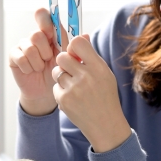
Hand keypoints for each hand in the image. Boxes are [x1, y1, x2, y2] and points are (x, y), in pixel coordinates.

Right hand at [9, 8, 68, 115]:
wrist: (46, 92)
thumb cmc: (58, 73)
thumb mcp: (69, 61)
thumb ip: (76, 48)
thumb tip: (86, 35)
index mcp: (49, 33)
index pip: (43, 15)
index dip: (45, 20)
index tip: (50, 33)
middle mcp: (35, 37)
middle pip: (36, 34)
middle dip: (45, 50)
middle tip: (48, 59)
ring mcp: (23, 46)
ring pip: (29, 47)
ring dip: (38, 62)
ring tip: (41, 68)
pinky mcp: (14, 57)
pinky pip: (21, 58)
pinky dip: (29, 67)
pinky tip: (31, 71)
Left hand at [52, 35, 131, 152]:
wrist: (105, 125)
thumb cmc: (105, 96)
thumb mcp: (105, 74)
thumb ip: (91, 56)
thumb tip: (80, 36)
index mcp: (98, 68)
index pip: (78, 43)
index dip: (73, 46)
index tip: (75, 53)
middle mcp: (86, 77)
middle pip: (62, 57)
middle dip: (64, 62)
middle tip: (71, 70)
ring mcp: (74, 89)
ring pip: (56, 71)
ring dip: (61, 76)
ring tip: (73, 85)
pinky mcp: (64, 100)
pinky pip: (55, 87)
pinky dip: (61, 91)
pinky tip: (73, 98)